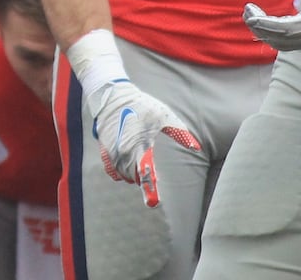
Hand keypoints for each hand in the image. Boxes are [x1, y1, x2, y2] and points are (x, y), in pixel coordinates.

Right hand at [86, 78, 201, 206]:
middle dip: (145, 177)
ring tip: (139, 158)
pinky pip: (113, 172)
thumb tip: (196, 147)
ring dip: (133, 174)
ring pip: (125, 176)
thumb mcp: (164, 116)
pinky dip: (121, 171)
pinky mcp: (105, 152)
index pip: (145, 173)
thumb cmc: (142, 106)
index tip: (153, 203)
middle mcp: (124, 152)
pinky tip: (127, 161)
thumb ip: (180, 134)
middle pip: (136, 177)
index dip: (149, 189)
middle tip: (151, 165)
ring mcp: (113, 153)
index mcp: (140, 145)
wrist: (113, 97)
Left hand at [244, 0, 300, 49]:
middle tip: (246, 12)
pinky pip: (289, 43)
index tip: (252, 15)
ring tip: (250, 17)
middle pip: (282, 39)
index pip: (289, 28)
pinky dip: (273, 37)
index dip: (268, 24)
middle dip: (261, 28)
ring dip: (265, 34)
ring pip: (284, 44)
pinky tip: (263, 27)